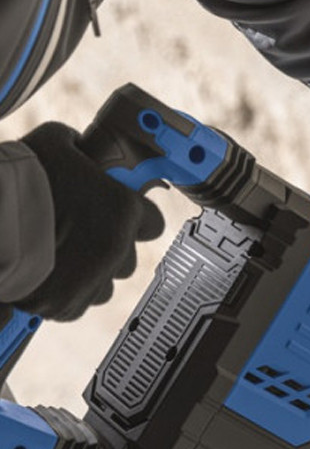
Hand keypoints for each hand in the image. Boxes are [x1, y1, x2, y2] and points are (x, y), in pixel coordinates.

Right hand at [17, 122, 163, 320]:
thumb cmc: (18, 179)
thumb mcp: (53, 142)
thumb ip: (79, 147)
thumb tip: (82, 149)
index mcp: (123, 211)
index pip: (153, 223)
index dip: (134, 215)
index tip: (117, 211)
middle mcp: (115, 250)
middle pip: (128, 256)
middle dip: (108, 246)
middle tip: (78, 230)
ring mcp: (93, 281)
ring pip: (105, 282)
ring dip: (89, 271)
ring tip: (57, 252)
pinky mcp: (67, 306)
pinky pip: (78, 301)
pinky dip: (66, 291)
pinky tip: (45, 271)